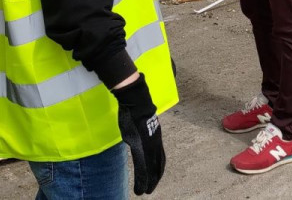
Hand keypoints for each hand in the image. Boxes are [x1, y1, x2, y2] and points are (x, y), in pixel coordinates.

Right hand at [114, 74, 164, 194]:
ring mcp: (150, 144)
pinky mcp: (144, 144)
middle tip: (149, 191)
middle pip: (157, 165)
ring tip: (145, 192)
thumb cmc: (133, 111)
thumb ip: (137, 137)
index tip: (153, 180)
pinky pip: (144, 164)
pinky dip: (143, 176)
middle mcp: (155, 143)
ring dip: (149, 181)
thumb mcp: (136, 126)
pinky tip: (143, 182)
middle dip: (154, 179)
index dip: (156, 170)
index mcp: (154, 139)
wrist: (136, 100)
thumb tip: (133, 142)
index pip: (158, 158)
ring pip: (152, 167)